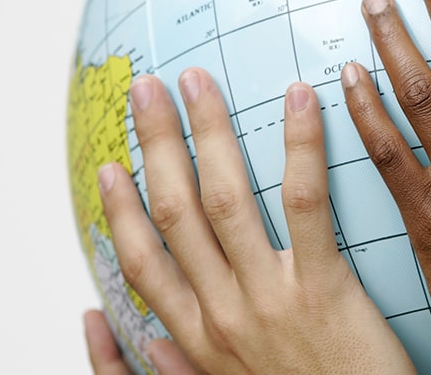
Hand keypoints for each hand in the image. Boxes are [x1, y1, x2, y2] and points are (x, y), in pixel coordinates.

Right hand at [98, 71, 415, 373]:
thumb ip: (182, 362)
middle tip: (151, 90)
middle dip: (157, 145)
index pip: (143, 262)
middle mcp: (222, 313)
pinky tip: (297, 100)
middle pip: (175, 212)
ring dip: (207, 133)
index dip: (120, 209)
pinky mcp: (321, 288)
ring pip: (223, 199)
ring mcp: (268, 299)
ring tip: (200, 83)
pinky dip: (297, 146)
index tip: (110, 164)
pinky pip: (303, 204)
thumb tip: (135, 335)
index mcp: (199, 337)